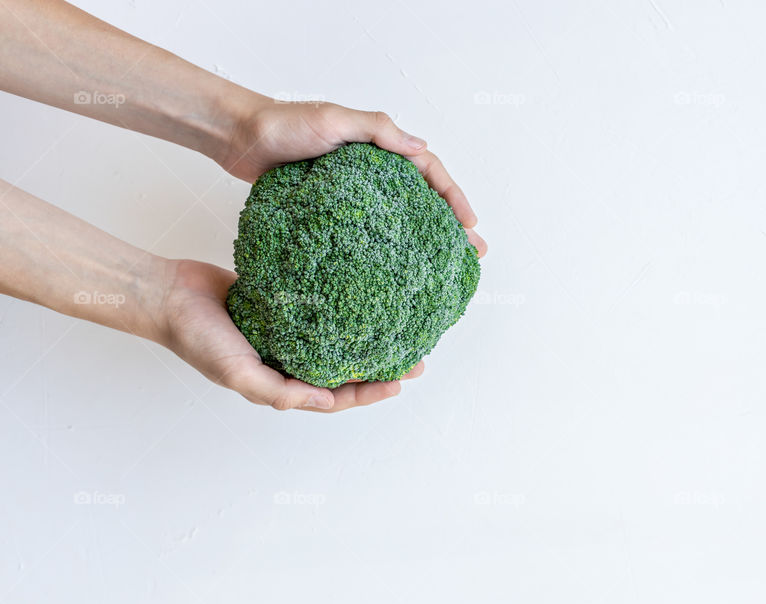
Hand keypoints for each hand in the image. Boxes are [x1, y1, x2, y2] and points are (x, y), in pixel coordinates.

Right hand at [157, 259, 423, 411]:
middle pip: (343, 373)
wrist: (168, 294)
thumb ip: (278, 392)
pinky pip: (319, 315)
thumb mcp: (236, 372)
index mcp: (279, 386)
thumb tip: (325, 403)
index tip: (400, 383)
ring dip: (366, 342)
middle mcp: (286, 364)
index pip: (334, 397)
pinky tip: (365, 302)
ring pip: (336, 344)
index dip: (367, 393)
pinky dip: (343, 314)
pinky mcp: (281, 308)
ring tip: (399, 331)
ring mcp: (285, 336)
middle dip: (379, 370)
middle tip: (416, 360)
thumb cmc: (197, 337)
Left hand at [219, 98, 486, 256]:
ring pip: (400, 217)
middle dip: (451, 225)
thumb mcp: (335, 119)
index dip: (453, 197)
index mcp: (380, 145)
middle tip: (472, 254)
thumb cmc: (285, 124)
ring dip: (424, 239)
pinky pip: (370, 228)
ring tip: (444, 268)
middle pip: (423, 198)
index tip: (470, 225)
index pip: (429, 171)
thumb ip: (377, 130)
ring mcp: (355, 191)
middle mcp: (373, 169)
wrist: (241, 138)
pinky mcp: (334, 209)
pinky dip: (389, 246)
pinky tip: (396, 268)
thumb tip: (422, 147)